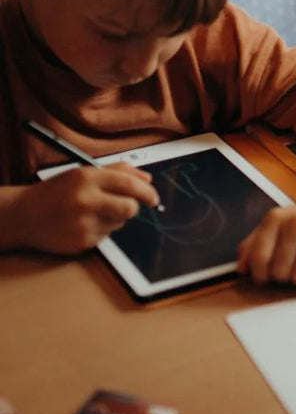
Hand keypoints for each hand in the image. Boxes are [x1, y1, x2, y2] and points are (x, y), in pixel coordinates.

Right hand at [12, 162, 159, 253]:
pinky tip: (83, 224)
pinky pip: (106, 236)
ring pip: (119, 223)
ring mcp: (82, 224)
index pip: (129, 184)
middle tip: (131, 206)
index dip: (147, 191)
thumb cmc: (57, 192)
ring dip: (114, 218)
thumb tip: (147, 178)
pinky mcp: (80, 243)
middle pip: (129, 208)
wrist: (24, 216)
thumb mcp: (84, 173)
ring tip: (94, 212)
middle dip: (135, 207)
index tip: (153, 196)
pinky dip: (102, 230)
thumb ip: (118, 171)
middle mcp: (85, 201)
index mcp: (87, 178)